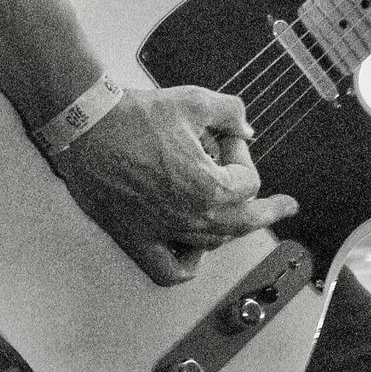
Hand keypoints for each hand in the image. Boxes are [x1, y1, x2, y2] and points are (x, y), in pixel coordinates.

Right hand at [51, 84, 298, 286]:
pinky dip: (187, 265)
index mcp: (209, 188)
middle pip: (243, 222)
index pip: (249, 183)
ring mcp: (164, 232)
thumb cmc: (137, 116)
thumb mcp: (195, 101)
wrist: (86, 127)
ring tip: (237, 212)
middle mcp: (191, 218)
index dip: (242, 156)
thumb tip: (246, 129)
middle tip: (285, 207)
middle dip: (266, 209)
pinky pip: (169, 270)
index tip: (227, 140)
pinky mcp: (137, 239)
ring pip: (212, 243)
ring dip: (230, 225)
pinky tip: (196, 253)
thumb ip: (231, 113)